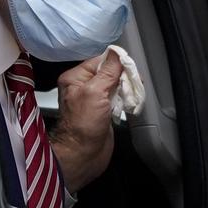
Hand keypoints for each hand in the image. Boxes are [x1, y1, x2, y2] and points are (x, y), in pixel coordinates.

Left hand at [50, 51, 122, 192]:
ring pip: (115, 85)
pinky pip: (117, 98)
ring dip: (126, 89)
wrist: (83, 154)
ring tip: (131, 95)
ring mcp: (93, 99)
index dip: (116, 62)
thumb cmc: (81, 126)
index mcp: (75, 78)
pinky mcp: (103, 111)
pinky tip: (130, 103)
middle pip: (109, 72)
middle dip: (123, 77)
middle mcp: (82, 86)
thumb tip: (117, 53)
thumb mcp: (95, 92)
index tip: (130, 66)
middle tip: (132, 83)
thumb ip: (108, 72)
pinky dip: (126, 99)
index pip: (99, 61)